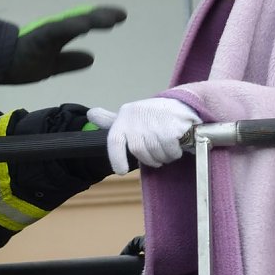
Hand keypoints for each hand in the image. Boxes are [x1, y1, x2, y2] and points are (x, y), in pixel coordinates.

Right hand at [2, 5, 126, 84]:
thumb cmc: (20, 62)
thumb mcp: (51, 66)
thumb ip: (70, 61)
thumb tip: (92, 58)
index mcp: (60, 35)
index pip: (84, 24)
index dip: (101, 19)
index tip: (120, 17)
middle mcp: (56, 29)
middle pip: (83, 19)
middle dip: (102, 15)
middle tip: (121, 14)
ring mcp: (49, 31)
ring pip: (74, 22)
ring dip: (92, 19)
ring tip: (111, 18)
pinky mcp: (40, 36)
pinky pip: (59, 30)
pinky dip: (72, 27)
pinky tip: (85, 25)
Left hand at [87, 97, 201, 174]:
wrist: (183, 103)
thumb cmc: (154, 114)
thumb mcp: (131, 115)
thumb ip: (111, 119)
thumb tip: (91, 114)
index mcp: (124, 117)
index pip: (114, 141)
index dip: (116, 158)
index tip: (121, 171)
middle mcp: (137, 120)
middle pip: (139, 153)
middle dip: (150, 159)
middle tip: (158, 155)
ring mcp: (153, 124)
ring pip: (155, 155)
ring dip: (164, 157)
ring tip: (167, 148)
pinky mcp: (170, 130)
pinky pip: (170, 152)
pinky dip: (175, 153)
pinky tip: (177, 144)